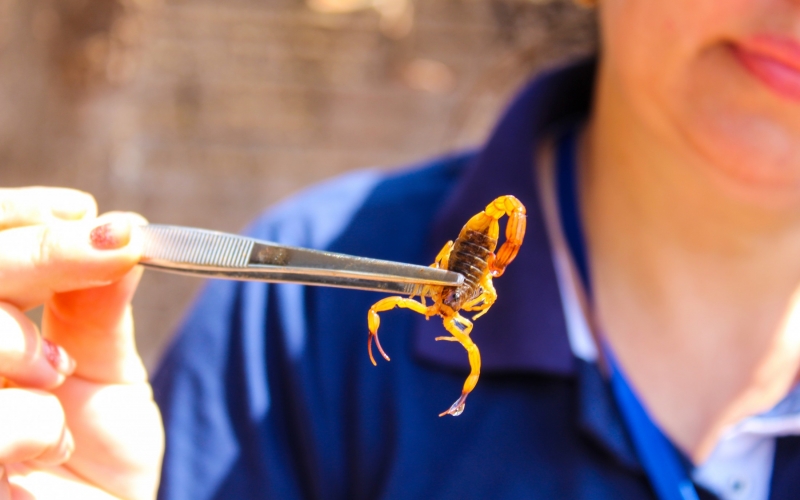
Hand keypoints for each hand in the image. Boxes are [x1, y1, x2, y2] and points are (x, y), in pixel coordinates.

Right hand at [0, 187, 163, 498]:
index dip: (18, 216)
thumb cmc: (95, 453)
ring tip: (57, 377)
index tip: (85, 211)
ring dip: (16, 342)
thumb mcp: (107, 373)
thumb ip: (98, 309)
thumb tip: (120, 229)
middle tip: (107, 254)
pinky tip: (46, 448)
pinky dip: (27, 425)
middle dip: (34, 253)